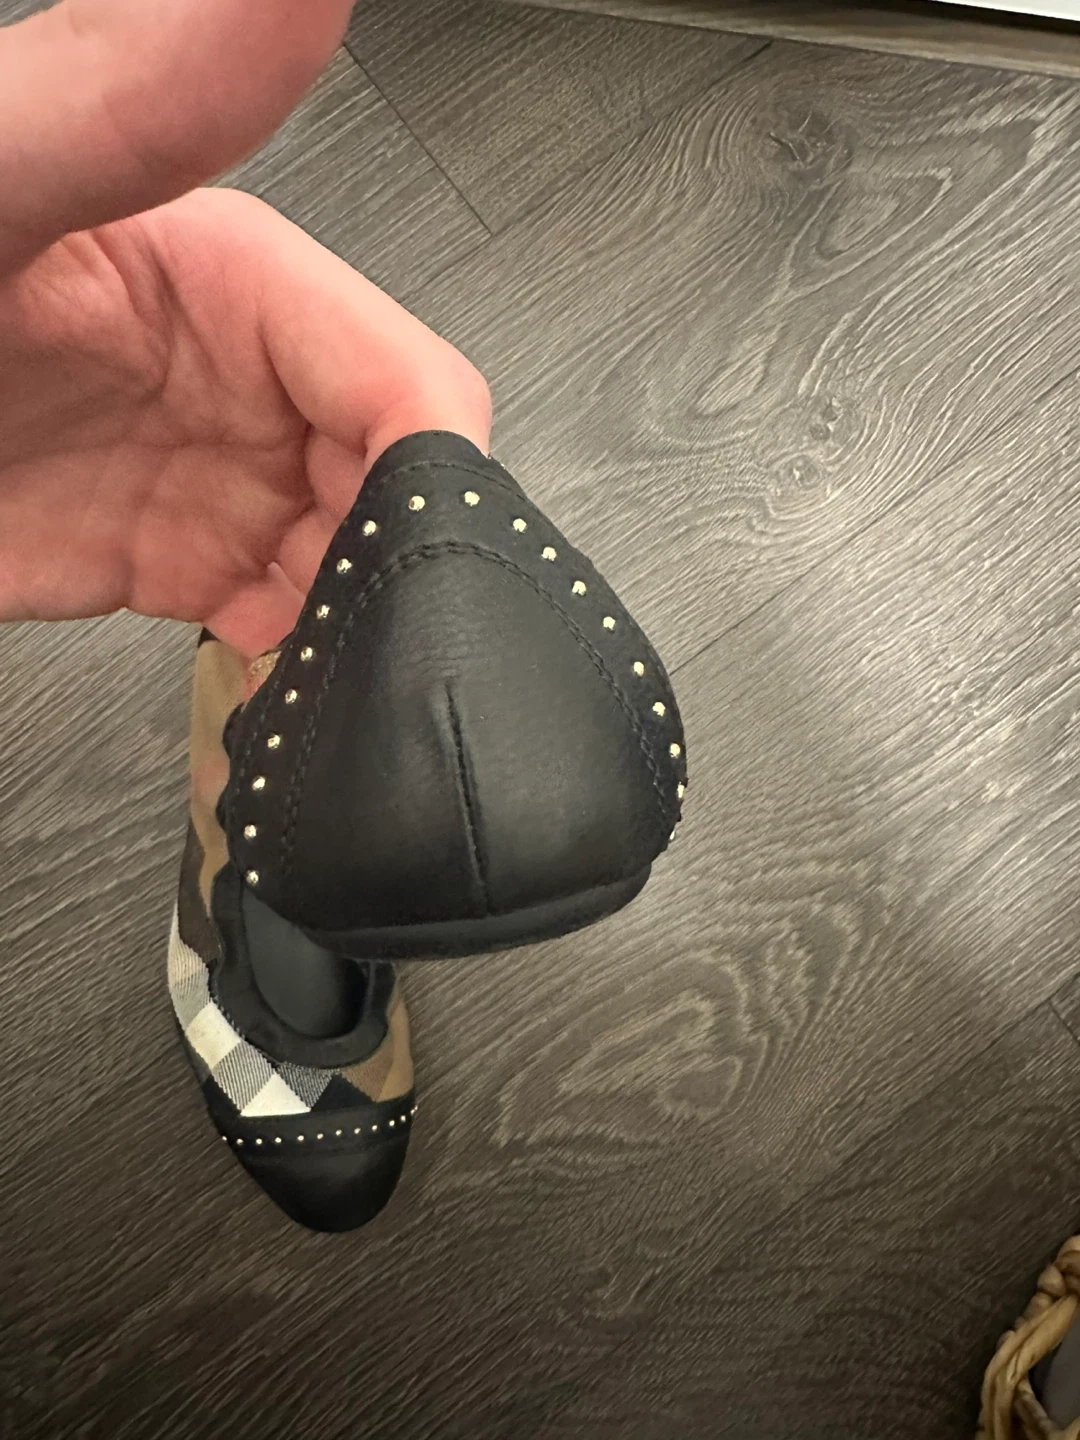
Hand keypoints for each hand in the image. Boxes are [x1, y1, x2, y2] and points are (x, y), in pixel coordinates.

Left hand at [0, 0, 491, 657]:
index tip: (406, 570)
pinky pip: (284, 618)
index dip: (430, 480)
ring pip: (352, 563)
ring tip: (320, 690)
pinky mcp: (178, 557)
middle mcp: (246, 381)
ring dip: (353, 630)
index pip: (410, 383)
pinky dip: (301, 665)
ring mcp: (215, 474)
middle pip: (397, 486)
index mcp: (242, 282)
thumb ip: (143, 98)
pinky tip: (280, 694)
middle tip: (347, 648)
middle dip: (395, 571)